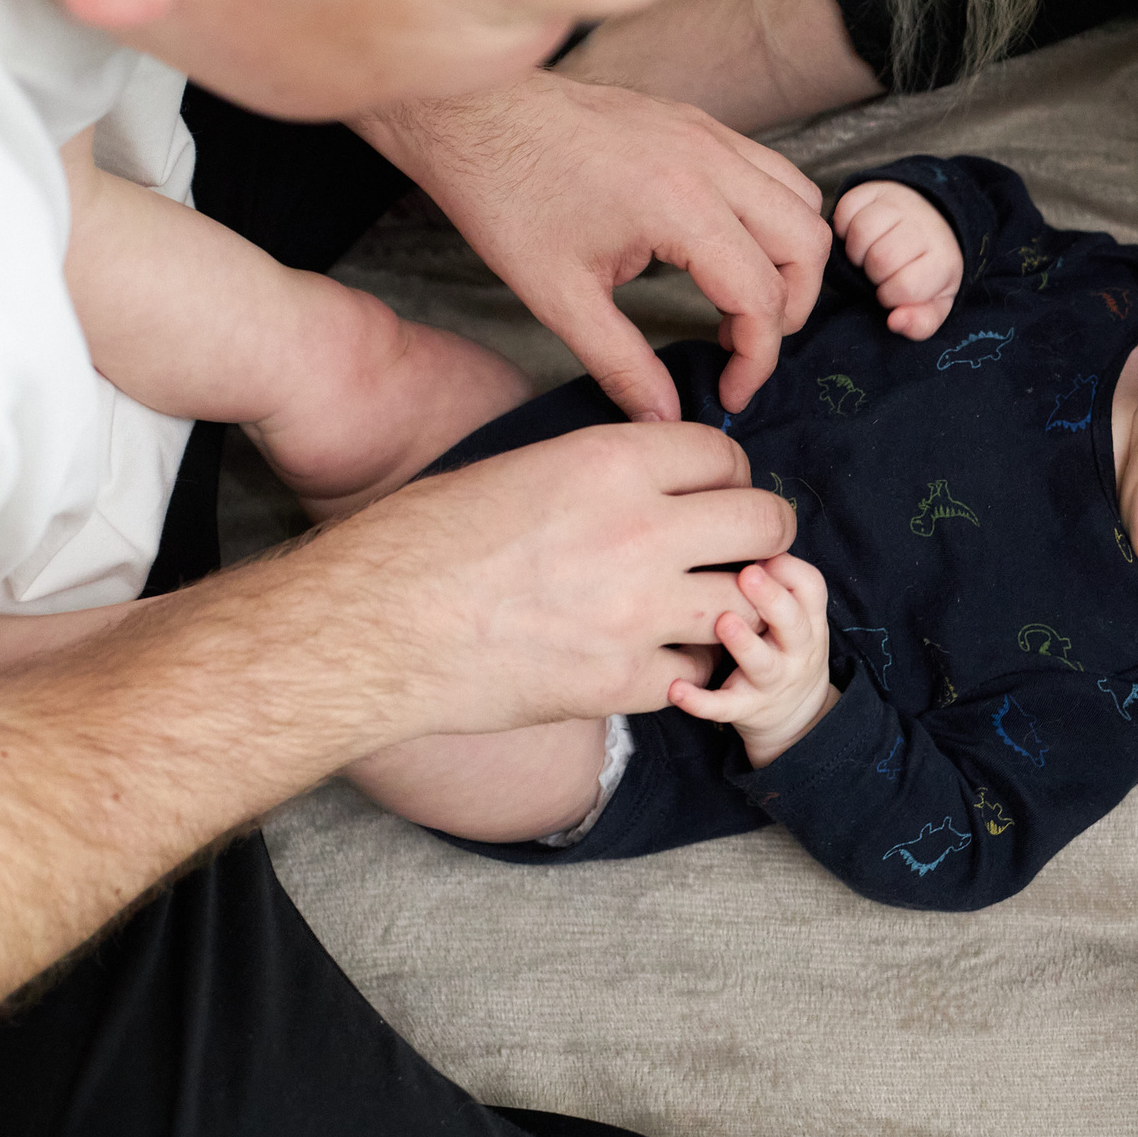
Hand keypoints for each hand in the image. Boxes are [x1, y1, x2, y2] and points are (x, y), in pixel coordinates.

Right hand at [325, 421, 794, 738]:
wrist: (372, 629)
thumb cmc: (422, 542)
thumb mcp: (518, 469)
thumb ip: (598, 472)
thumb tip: (648, 479)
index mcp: (610, 463)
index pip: (723, 455)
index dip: (726, 475)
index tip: (713, 493)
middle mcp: (639, 531)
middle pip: (764, 522)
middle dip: (760, 533)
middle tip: (738, 548)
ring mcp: (637, 612)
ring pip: (747, 603)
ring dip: (734, 604)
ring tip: (708, 606)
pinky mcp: (620, 681)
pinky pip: (697, 674)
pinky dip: (685, 668)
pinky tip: (658, 658)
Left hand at [356, 72, 828, 421]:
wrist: (466, 113)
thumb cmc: (503, 195)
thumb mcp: (558, 297)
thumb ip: (622, 365)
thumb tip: (663, 419)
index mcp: (680, 204)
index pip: (762, 295)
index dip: (758, 359)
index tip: (730, 392)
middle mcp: (709, 160)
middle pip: (807, 243)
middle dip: (791, 308)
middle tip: (745, 347)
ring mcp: (707, 133)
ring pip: (801, 198)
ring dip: (789, 257)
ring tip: (743, 302)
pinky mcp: (695, 122)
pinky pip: (768, 169)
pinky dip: (769, 215)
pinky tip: (723, 250)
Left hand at [668, 553, 838, 763]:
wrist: (796, 715)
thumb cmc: (781, 644)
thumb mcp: (793, 610)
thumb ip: (771, 575)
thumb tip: (732, 528)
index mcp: (807, 617)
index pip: (810, 587)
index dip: (788, 569)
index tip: (759, 548)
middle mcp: (796, 648)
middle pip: (794, 623)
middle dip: (772, 598)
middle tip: (747, 573)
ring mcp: (773, 681)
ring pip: (762, 664)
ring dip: (744, 643)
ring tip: (722, 622)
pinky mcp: (747, 709)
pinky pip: (725, 707)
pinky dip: (701, 701)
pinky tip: (676, 687)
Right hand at [833, 180, 962, 339]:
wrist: (933, 219)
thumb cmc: (927, 269)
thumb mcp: (934, 302)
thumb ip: (920, 323)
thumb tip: (895, 322)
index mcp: (943, 259)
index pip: (904, 287)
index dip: (890, 296)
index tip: (893, 291)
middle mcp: (924, 225)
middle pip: (880, 259)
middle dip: (873, 274)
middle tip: (880, 273)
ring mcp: (900, 202)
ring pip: (861, 231)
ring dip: (856, 251)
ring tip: (867, 255)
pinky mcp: (875, 187)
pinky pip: (845, 208)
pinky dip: (844, 227)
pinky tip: (857, 235)